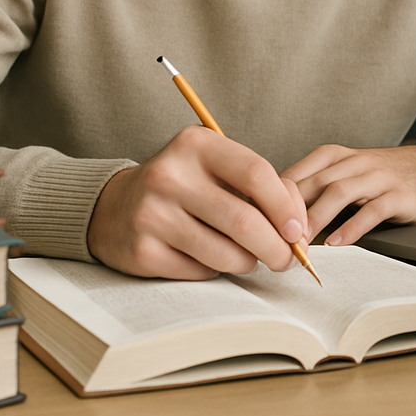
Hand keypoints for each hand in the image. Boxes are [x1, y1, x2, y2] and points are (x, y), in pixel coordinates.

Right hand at [86, 125, 308, 279]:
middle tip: (287, 259)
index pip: (256, 174)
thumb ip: (260, 185)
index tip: (298, 230)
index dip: (286, 206)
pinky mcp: (143, 251)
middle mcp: (171, 175)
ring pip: (226, 254)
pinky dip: (217, 269)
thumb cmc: (186, 185)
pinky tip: (208, 255)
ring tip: (248, 256)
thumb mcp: (218, 167)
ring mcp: (153, 214)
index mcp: (196, 144)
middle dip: (277, 248)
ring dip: (249, 262)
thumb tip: (298, 226)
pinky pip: (201, 271)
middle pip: (244, 221)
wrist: (116, 206)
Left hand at [282, 142, 415, 246]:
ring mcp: (377, 177)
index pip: (295, 174)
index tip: (257, 224)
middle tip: (272, 240)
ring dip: (316, 219)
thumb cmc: (380, 178)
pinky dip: (352, 228)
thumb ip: (314, 188)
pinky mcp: (399, 194)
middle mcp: (353, 161)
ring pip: (339, 193)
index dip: (273, 199)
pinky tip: (337, 244)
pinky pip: (372, 210)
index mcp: (333, 155)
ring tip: (300, 243)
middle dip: (290, 212)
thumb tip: (270, 215)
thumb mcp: (344, 174)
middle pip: (313, 183)